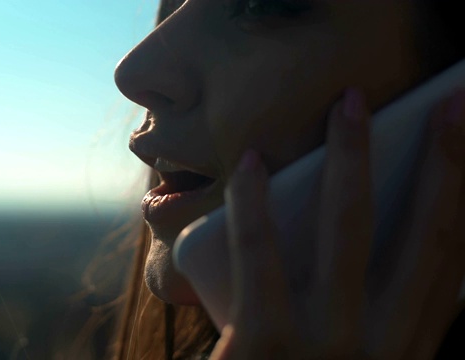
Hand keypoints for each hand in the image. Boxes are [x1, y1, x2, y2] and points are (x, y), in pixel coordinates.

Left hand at [209, 88, 464, 359]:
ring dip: (353, 158)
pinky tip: (253, 161)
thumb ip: (375, 318)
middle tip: (451, 102)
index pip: (455, 264)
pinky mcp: (263, 345)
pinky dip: (256, 201)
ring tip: (351, 102)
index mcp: (409, 348)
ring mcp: (325, 344)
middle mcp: (383, 346)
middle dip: (445, 164)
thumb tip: (384, 244)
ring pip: (349, 230)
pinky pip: (259, 253)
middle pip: (429, 238)